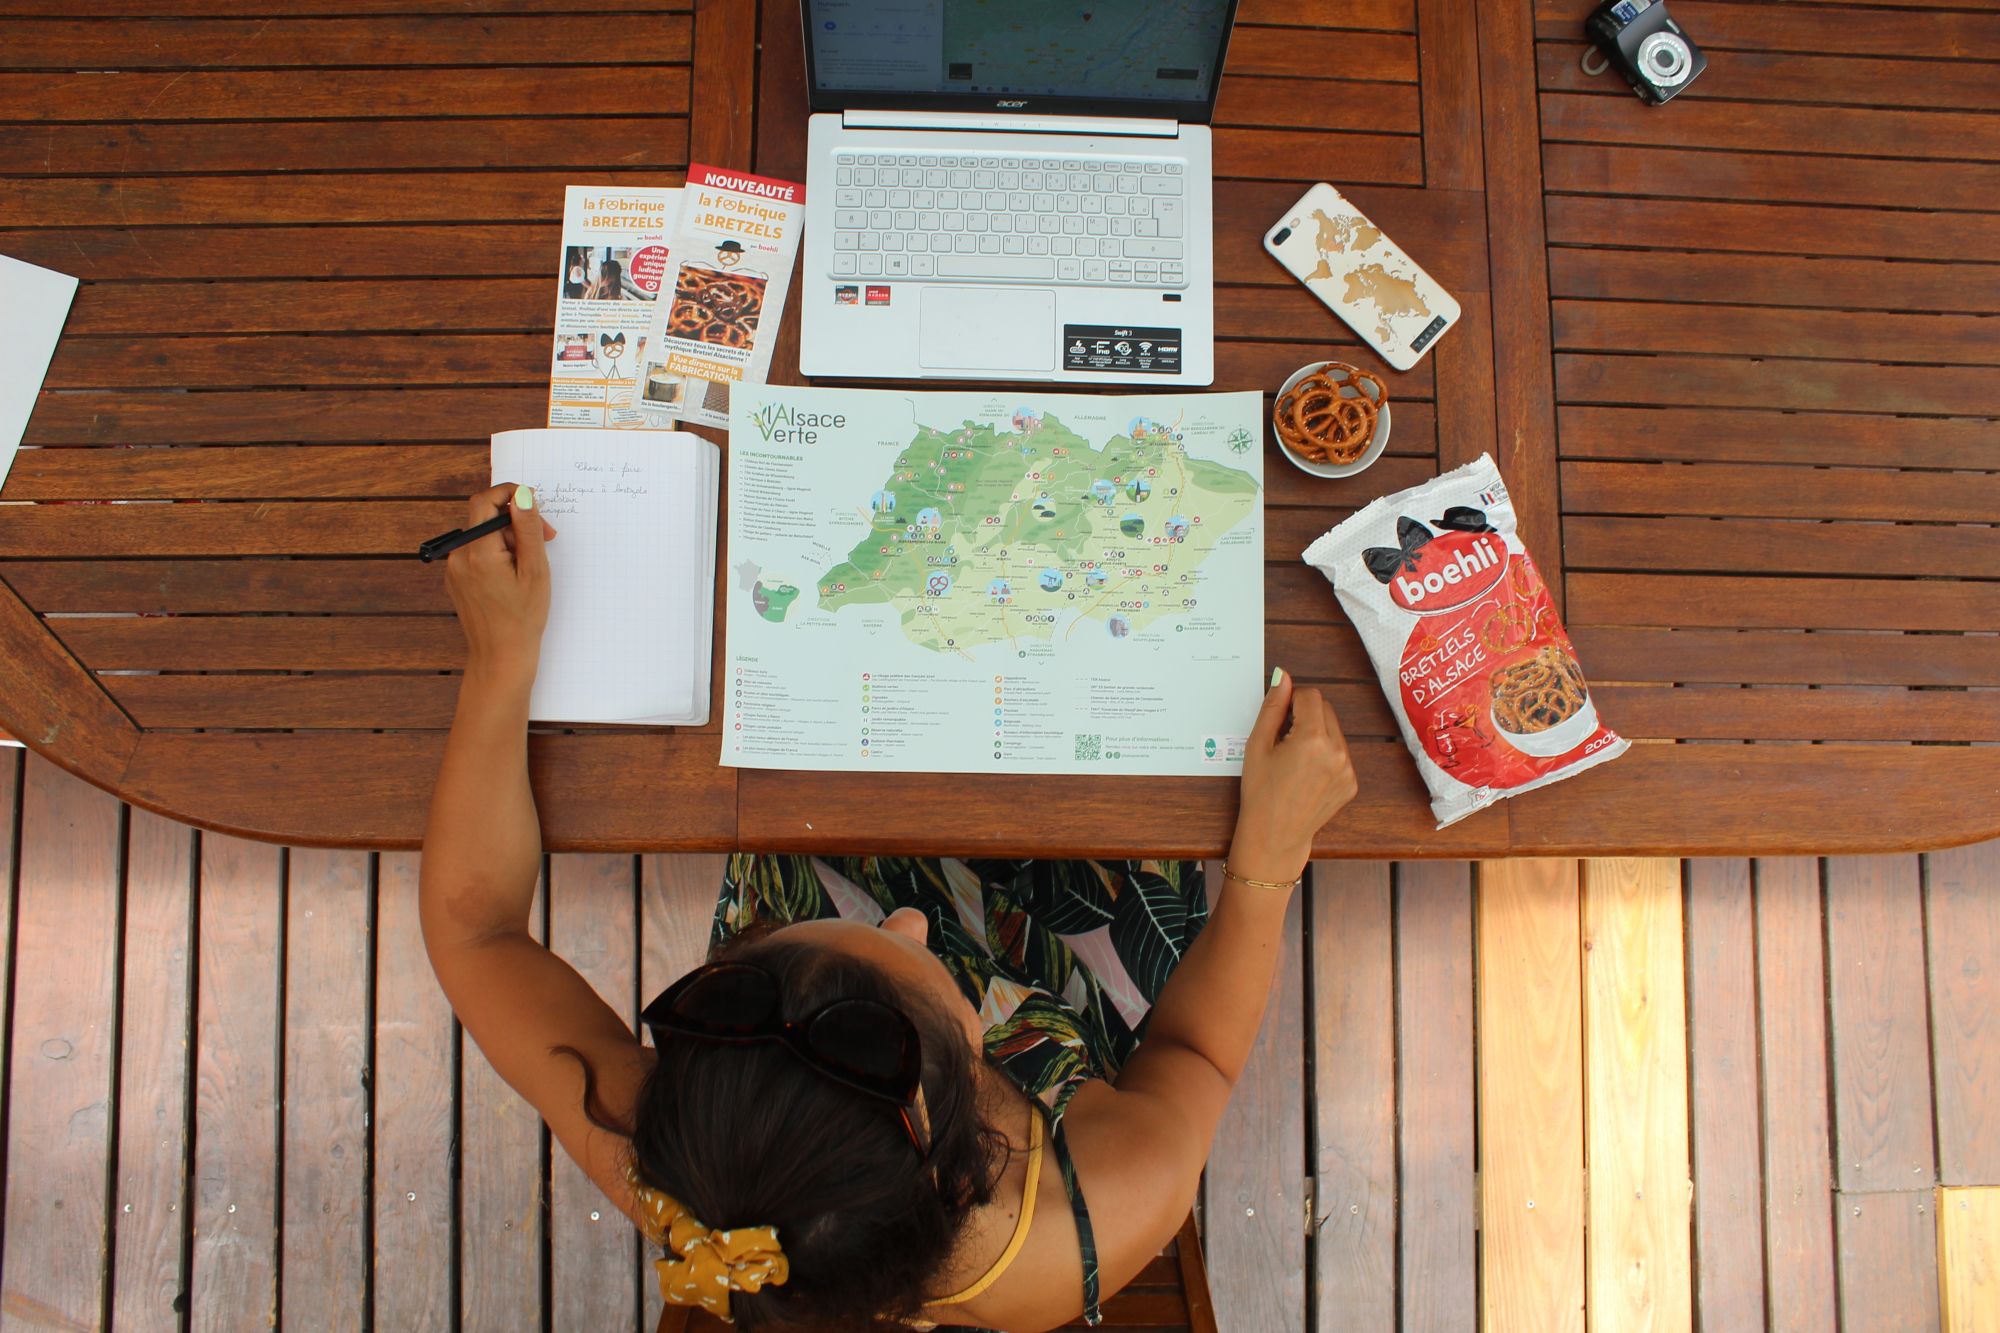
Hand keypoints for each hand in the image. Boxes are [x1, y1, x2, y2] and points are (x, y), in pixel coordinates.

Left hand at [444, 483, 557, 680]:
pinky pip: (476, 553)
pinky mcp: (456, 580)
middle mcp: (459, 556)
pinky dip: (496, 553)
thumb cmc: (522, 619)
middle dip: (515, 521)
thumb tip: (523, 495)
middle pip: (485, 518)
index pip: (485, 501)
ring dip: (508, 539)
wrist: (501, 657)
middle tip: (544, 537)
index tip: (532, 502)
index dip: (509, 494)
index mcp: (478, 552)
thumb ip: (528, 529)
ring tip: (530, 564)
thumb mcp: (535, 570)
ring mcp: (454, 569)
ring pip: (482, 535)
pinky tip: (514, 575)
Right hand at [1227, 669, 1357, 884]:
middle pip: (1325, 709)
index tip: (1279, 719)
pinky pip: (1340, 753)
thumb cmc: (1261, 793)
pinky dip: (1325, 754)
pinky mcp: (1351, 782)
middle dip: (1305, 715)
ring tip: (1295, 759)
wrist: (1275, 835)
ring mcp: (1347, 768)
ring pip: (1334, 730)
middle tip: (1284, 739)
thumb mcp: (1257, 745)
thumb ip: (1272, 706)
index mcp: (1312, 739)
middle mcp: (1337, 751)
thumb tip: (1282, 677)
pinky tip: (1306, 773)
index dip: (1291, 701)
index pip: (1310, 695)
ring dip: (1317, 733)